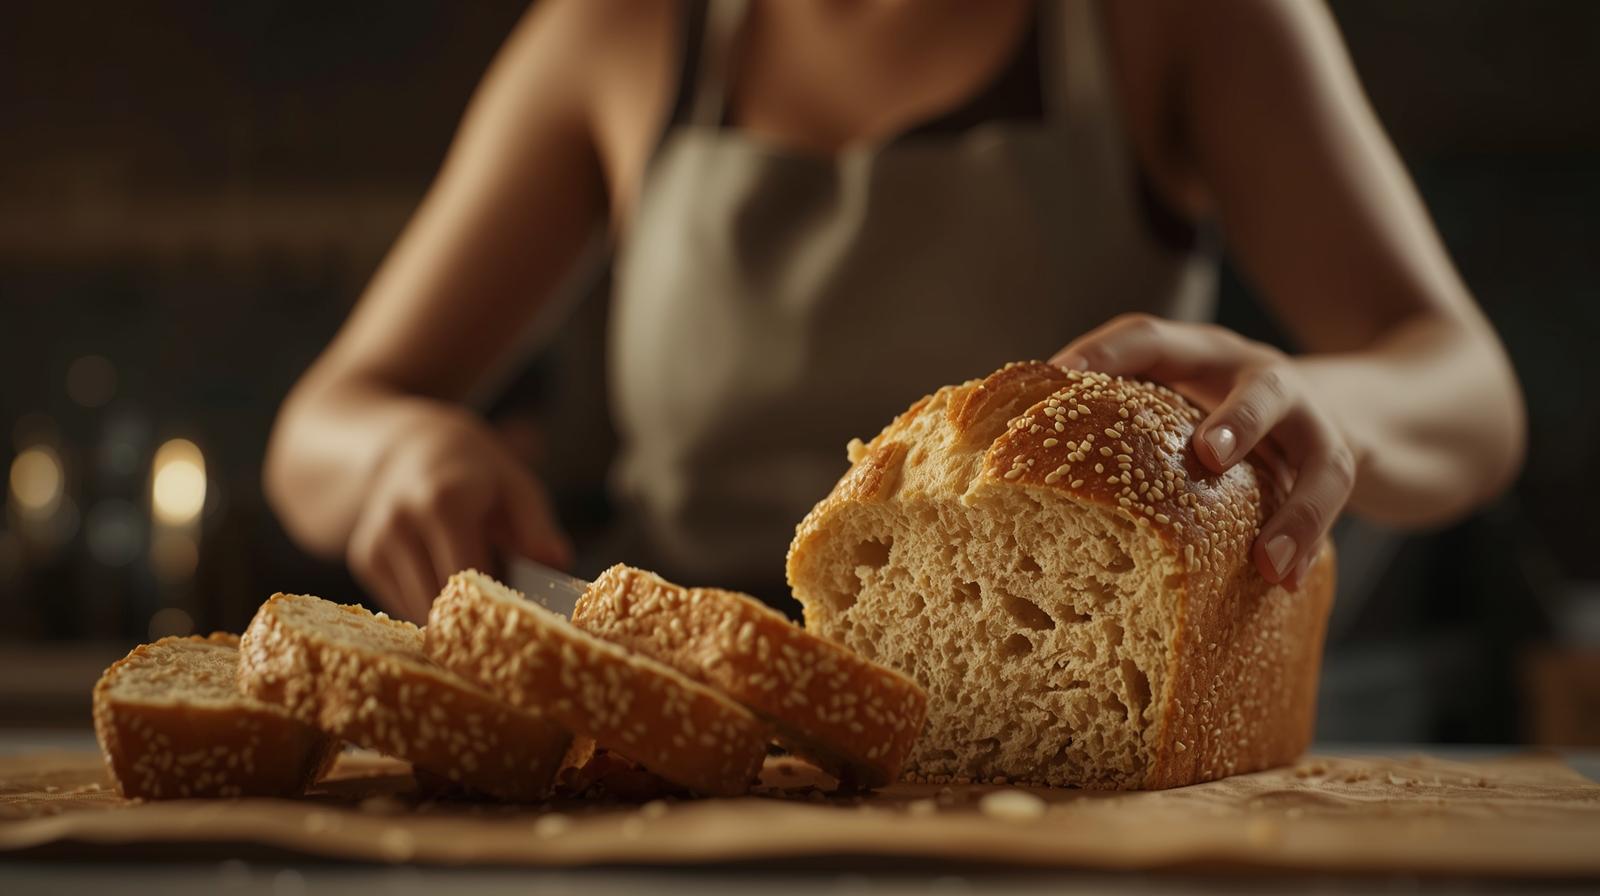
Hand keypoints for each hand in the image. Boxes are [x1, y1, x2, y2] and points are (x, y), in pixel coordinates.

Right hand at [345, 406, 571, 621]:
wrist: (411, 448)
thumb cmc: (476, 471)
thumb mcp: (515, 487)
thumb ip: (536, 527)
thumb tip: (559, 564)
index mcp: (444, 503)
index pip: (469, 579)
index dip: (496, 606)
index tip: (520, 622)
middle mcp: (401, 523)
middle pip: (441, 601)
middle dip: (474, 618)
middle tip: (502, 619)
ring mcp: (377, 542)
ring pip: (419, 610)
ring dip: (450, 615)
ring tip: (474, 592)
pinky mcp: (364, 559)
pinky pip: (401, 604)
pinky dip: (427, 603)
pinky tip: (443, 579)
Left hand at [1050, 314, 1356, 588]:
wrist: (1361, 405)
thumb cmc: (1221, 416)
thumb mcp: (1174, 402)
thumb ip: (1116, 425)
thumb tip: (1003, 468)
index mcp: (1198, 356)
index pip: (1150, 339)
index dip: (1106, 352)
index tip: (1059, 376)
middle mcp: (1254, 374)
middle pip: (1255, 386)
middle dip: (1233, 419)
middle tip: (1207, 456)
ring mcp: (1306, 415)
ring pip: (1318, 455)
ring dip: (1291, 504)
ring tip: (1265, 555)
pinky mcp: (1338, 457)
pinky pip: (1331, 498)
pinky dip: (1307, 540)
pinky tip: (1283, 579)